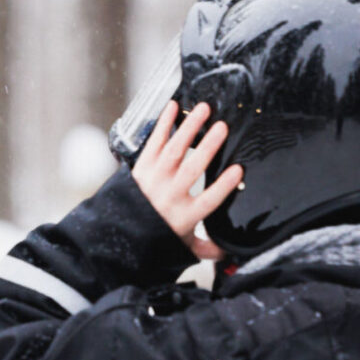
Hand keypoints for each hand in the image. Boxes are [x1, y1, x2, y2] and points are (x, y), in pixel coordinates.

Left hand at [131, 100, 243, 260]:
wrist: (121, 232)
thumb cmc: (156, 236)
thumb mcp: (182, 245)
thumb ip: (206, 247)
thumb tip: (228, 252)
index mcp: (184, 215)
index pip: (209, 200)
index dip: (224, 186)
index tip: (238, 170)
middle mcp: (169, 196)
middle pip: (191, 169)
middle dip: (208, 147)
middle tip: (223, 128)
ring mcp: (154, 179)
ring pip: (174, 150)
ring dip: (189, 128)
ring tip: (203, 109)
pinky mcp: (141, 167)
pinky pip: (153, 142)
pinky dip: (162, 124)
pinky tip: (172, 107)